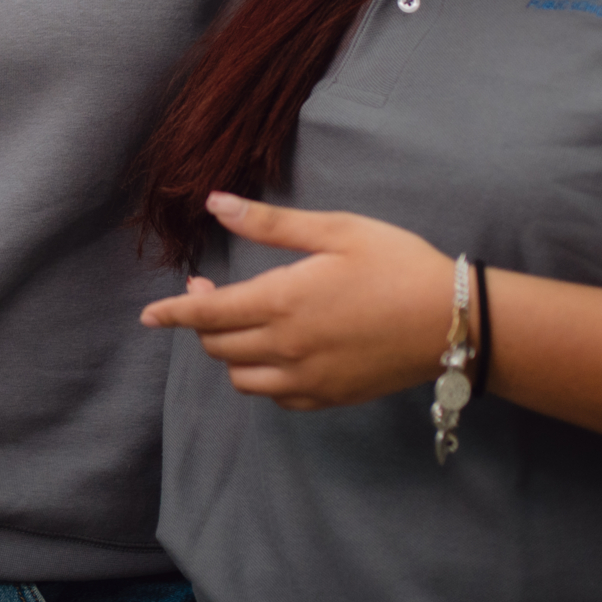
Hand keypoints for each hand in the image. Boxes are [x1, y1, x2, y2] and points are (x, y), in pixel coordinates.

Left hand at [139, 193, 452, 409]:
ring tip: (241, 323)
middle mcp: (287, 347)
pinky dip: (262, 378)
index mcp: (281, 301)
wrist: (453, 320)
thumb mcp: (335, 229)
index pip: (206, 315)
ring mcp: (308, 379)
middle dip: (201, 322)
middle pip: (218, 347)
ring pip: (242, 378)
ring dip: (229, 353)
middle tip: (211, 292)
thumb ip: (269, 223)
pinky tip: (275, 354)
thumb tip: (215, 203)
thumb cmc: (395, 263)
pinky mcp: (330, 397)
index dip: (172, 314)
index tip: (148, 314)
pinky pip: (277, 397)